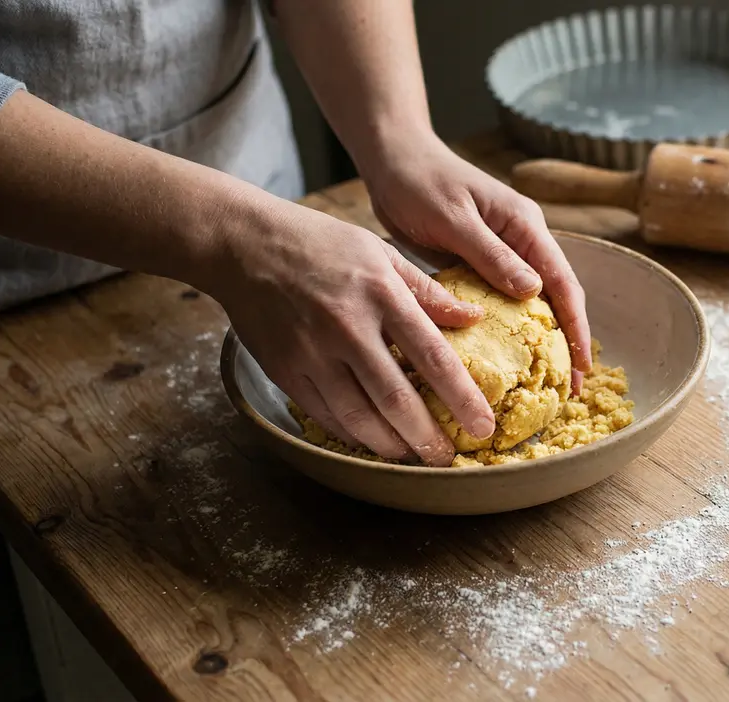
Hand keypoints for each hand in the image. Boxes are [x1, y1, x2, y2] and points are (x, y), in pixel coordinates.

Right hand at [208, 196, 497, 465]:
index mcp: (381, 295)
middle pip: (396, 398)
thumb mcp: (381, 253)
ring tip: (413, 456)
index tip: (483, 425)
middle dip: (427, 437)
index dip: (462, 397)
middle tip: (448, 458)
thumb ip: (427, 290)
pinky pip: (325, 415)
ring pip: (358, 417)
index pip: (433, 356)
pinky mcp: (286, 371)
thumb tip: (473, 318)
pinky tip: (372, 441)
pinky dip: (353, 434)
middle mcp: (348, 327)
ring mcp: (313, 353)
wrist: (245, 245)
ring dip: (390, 445)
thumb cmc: (321, 244)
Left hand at [361, 136, 592, 389]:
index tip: (580, 366)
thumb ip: (492, 255)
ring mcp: (502, 252)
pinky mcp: (479, 262)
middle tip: (567, 389)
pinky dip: (508, 329)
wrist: (391, 159)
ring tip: (542, 382)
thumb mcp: (454, 219)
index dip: (576, 328)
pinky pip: (502, 301)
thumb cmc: (419, 181)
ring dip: (539, 340)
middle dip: (565, 342)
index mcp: (525, 225)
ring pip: (531, 303)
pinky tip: (503, 358)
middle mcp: (522, 240)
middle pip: (556, 297)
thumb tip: (534, 293)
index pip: (562, 283)